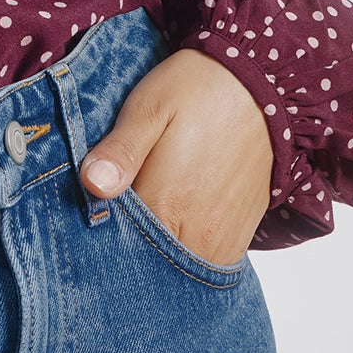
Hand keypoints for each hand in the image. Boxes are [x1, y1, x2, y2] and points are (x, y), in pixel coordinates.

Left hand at [78, 47, 272, 267]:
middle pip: (145, 259)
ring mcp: (220, 245)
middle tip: (116, 203)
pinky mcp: (237, 242)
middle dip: (124, 241)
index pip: (116, 242)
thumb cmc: (197, 91)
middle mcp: (196, 237)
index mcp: (167, 205)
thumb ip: (121, 150)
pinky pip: (199, 262)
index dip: (99, 226)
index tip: (89, 207)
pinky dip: (180, 249)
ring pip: (173, 265)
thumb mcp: (149, 107)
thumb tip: (92, 185)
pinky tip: (170, 217)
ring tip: (145, 206)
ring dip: (154, 248)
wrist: (264, 87)